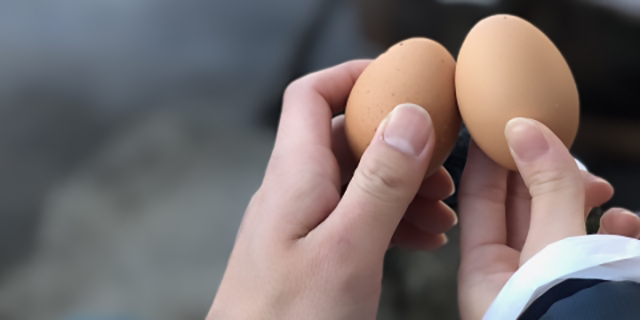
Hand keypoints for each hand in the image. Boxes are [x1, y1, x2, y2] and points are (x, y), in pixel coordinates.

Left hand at [209, 60, 456, 318]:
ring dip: (401, 186)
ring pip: (355, 181)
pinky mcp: (308, 250)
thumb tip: (408, 117)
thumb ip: (380, 182)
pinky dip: (389, 218)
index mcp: (294, 176)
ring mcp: (299, 221)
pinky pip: (352, 217)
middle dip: (397, 143)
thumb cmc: (291, 319)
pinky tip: (422, 237)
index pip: (312, 96)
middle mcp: (292, 190)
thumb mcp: (348, 249)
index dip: (354, 77)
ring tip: (442, 210)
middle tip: (443, 167)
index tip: (404, 81)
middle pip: (344, 138)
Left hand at [456, 118, 639, 319]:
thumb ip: (546, 192)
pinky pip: (581, 255)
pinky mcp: (569, 296)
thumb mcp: (556, 253)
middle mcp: (504, 278)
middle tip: (568, 147)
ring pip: (555, 227)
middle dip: (544, 172)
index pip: (480, 192)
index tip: (510, 113)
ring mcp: (538, 288)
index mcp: (482, 271)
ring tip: (605, 192)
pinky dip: (604, 236)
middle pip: (518, 205)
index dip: (492, 149)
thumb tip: (522, 128)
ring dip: (580, 203)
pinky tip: (625, 226)